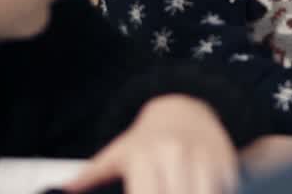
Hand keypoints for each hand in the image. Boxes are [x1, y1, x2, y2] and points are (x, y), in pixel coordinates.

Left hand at [65, 95, 238, 193]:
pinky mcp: (225, 161)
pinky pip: (223, 190)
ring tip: (183, 191)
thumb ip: (91, 174)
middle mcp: (174, 155)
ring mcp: (203, 157)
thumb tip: (65, 189)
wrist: (186, 107)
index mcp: (143, 156)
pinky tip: (203, 189)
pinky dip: (216, 193)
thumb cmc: (146, 139)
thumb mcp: (117, 153)